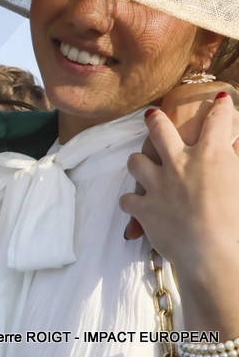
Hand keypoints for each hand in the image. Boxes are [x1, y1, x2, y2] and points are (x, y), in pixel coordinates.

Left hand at [121, 92, 238, 332]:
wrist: (216, 256)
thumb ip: (235, 167)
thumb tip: (232, 156)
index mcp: (212, 155)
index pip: (218, 122)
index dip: (222, 109)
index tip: (222, 100)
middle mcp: (180, 163)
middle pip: (158, 129)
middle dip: (155, 120)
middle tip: (151, 116)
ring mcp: (158, 184)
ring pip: (135, 161)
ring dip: (139, 163)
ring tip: (142, 165)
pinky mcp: (144, 207)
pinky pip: (128, 199)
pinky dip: (133, 202)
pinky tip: (136, 205)